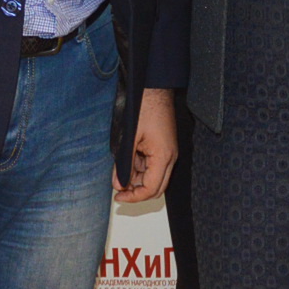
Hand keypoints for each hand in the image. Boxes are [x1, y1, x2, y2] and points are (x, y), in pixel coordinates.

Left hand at [116, 86, 176, 201]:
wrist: (154, 90)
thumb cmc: (145, 107)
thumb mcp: (129, 138)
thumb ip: (124, 164)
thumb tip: (118, 184)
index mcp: (163, 156)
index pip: (151, 189)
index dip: (134, 197)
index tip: (119, 198)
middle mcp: (169, 157)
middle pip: (156, 188)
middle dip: (137, 193)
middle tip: (119, 192)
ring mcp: (168, 153)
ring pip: (154, 178)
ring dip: (137, 180)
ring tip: (119, 173)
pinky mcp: (164, 148)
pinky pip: (152, 166)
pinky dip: (139, 169)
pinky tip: (127, 162)